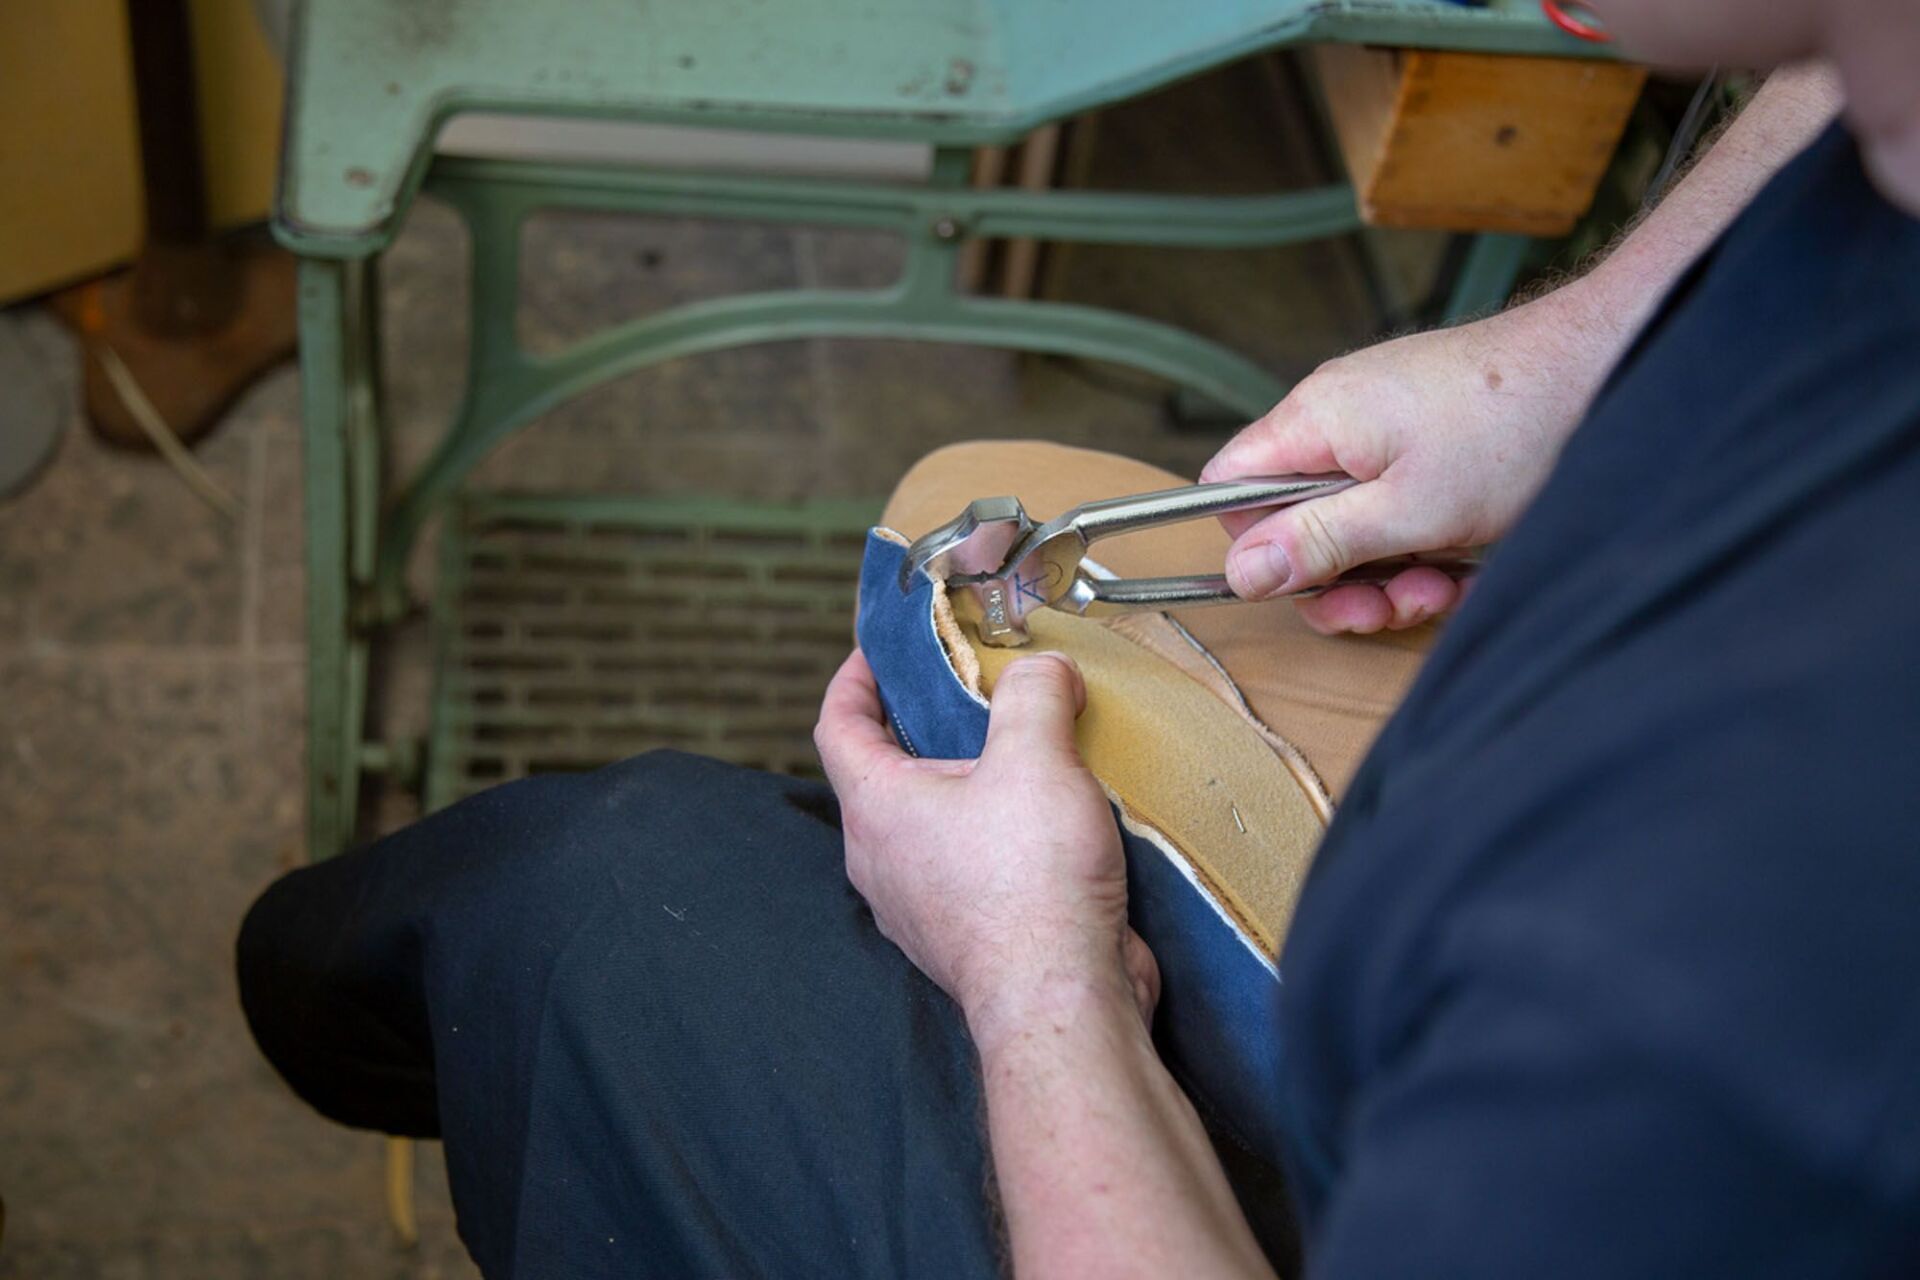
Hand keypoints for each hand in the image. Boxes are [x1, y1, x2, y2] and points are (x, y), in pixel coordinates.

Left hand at [813, 649, 1158, 1040]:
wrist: (1061, 1003)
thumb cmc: (1030, 884)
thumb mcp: (1035, 760)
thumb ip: (1033, 697)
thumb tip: (1043, 669)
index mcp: (877, 808)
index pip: (838, 726)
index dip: (853, 680)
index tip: (873, 653)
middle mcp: (883, 860)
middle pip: (886, 777)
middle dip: (924, 732)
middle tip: (971, 696)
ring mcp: (921, 906)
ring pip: (931, 827)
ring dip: (968, 789)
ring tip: (1025, 757)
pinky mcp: (966, 937)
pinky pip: (971, 871)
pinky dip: (999, 839)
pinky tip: (1052, 826)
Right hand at [1202, 291, 1612, 632]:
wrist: (1610, 365)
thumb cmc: (1514, 426)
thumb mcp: (1409, 511)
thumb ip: (1318, 543)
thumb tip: (1238, 572)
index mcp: (1315, 422)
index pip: (1230, 491)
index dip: (1256, 549)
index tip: (1308, 587)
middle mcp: (1340, 420)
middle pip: (1296, 522)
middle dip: (1340, 579)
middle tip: (1385, 607)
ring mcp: (1387, 431)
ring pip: (1355, 527)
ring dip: (1392, 574)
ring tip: (1441, 588)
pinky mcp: (1429, 443)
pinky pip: (1402, 511)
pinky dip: (1430, 549)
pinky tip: (1468, 567)